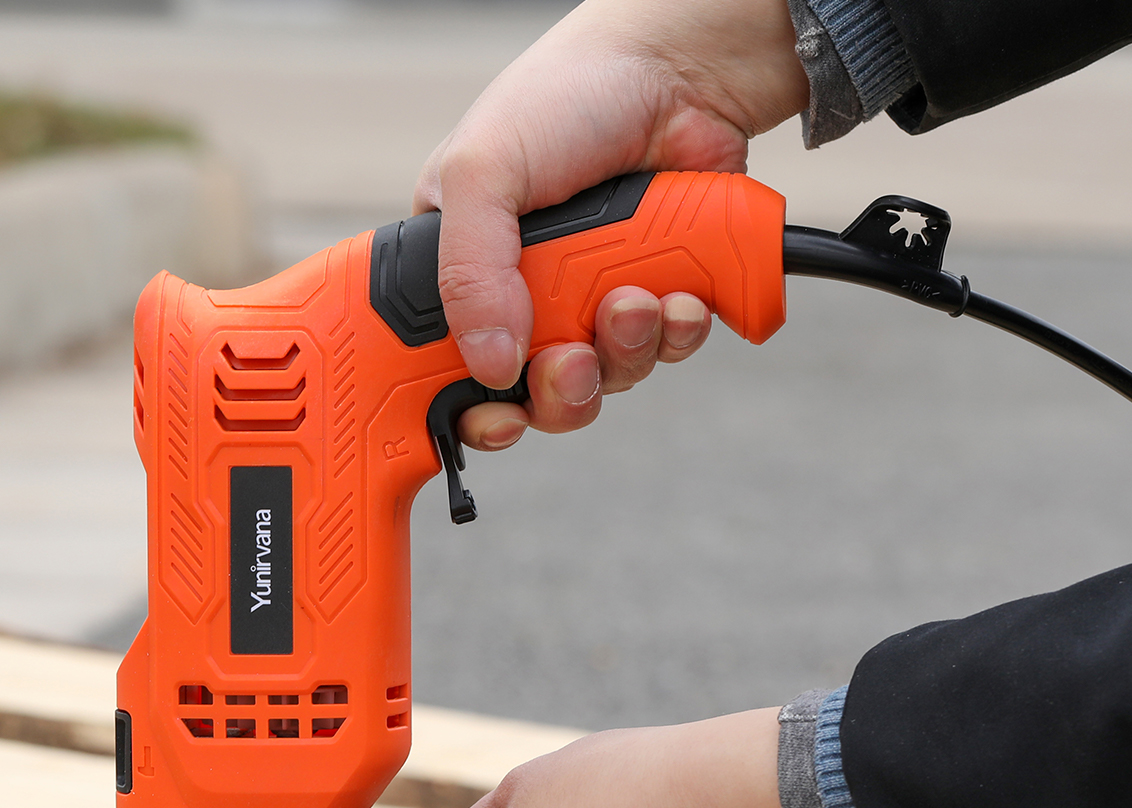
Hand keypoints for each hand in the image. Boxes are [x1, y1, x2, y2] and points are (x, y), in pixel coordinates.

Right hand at [414, 0, 806, 451]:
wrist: (680, 69)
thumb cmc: (568, 96)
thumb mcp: (483, 171)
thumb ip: (469, 272)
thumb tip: (490, 365)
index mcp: (466, 274)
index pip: (451, 372)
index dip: (476, 407)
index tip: (499, 415)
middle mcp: (526, 300)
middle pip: (535, 397)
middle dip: (562, 388)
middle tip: (574, 359)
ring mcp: (593, 303)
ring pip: (606, 381)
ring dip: (625, 351)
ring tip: (636, 298)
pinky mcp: (658, 298)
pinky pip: (666, 353)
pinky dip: (677, 334)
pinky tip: (679, 294)